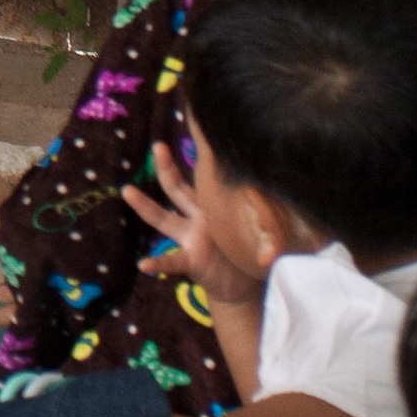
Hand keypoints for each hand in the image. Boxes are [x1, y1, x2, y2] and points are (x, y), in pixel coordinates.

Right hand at [123, 140, 268, 302]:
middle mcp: (198, 218)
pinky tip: (143, 264)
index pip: (202, 178)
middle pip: (177, 189)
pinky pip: (172, 261)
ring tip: (127, 191)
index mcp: (212, 207)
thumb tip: (288, 179)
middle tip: (158, 147)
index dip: (200, 157)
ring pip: (164, 218)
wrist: (242, 286)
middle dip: (166, 168)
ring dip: (145, 206)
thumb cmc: (248, 251)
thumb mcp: (255, 225)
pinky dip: (158, 263)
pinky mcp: (192, 261)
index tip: (193, 130)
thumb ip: (262, 208)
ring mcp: (191, 238)